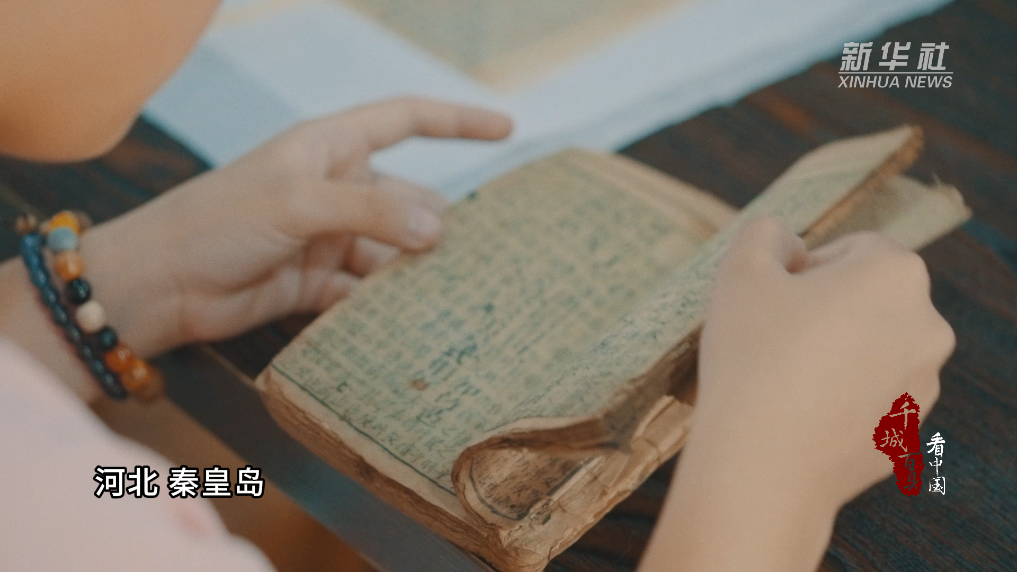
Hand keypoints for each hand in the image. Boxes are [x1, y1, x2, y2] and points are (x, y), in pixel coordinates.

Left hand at [81, 98, 511, 359]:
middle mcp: (336, 189)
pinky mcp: (319, 284)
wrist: (160, 285)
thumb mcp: (298, 203)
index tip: (507, 129)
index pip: (406, 120)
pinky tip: (408, 323)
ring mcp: (329, 238)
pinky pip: (367, 293)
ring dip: (414, 274)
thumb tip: (439, 227)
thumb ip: (372, 210)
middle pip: (408, 199)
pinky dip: (384, 307)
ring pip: (393, 252)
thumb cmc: (218, 221)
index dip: (458, 120)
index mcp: (330, 148)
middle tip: (473, 258)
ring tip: (450, 297)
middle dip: (437, 225)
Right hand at [640, 217, 953, 571]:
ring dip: (833, 351)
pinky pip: (870, 396)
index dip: (804, 267)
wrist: (763, 464)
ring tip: (781, 377)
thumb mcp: (739, 270)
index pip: (854, 248)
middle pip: (869, 298)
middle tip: (772, 336)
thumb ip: (764, 233)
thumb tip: (787, 242)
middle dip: (824, 308)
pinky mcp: (907, 431)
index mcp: (896, 275)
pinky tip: (796, 412)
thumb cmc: (752, 356)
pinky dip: (839, 396)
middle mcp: (928, 326)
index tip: (772, 300)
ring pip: (871, 348)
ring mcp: (922, 385)